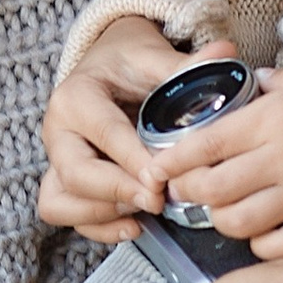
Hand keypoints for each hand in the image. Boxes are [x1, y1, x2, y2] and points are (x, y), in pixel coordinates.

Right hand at [40, 16, 230, 240]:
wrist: (107, 68)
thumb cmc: (128, 64)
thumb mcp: (154, 58)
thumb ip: (187, 64)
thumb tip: (225, 54)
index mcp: (76, 96)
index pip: (104, 134)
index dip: (133, 161)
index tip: (162, 179)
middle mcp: (58, 131)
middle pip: (76, 174)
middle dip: (118, 192)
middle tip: (157, 201)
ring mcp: (56, 160)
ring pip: (60, 201)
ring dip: (103, 214)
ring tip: (145, 212)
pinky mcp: (62, 181)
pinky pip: (66, 215)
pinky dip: (97, 228)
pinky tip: (134, 227)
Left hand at [158, 39, 282, 258]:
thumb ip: (282, 79)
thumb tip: (258, 85)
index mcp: (273, 117)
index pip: (201, 146)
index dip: (171, 161)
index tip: (158, 166)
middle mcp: (282, 159)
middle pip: (211, 191)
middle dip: (190, 193)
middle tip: (187, 190)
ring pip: (240, 223)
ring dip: (223, 220)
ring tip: (223, 210)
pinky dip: (264, 244)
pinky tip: (263, 230)